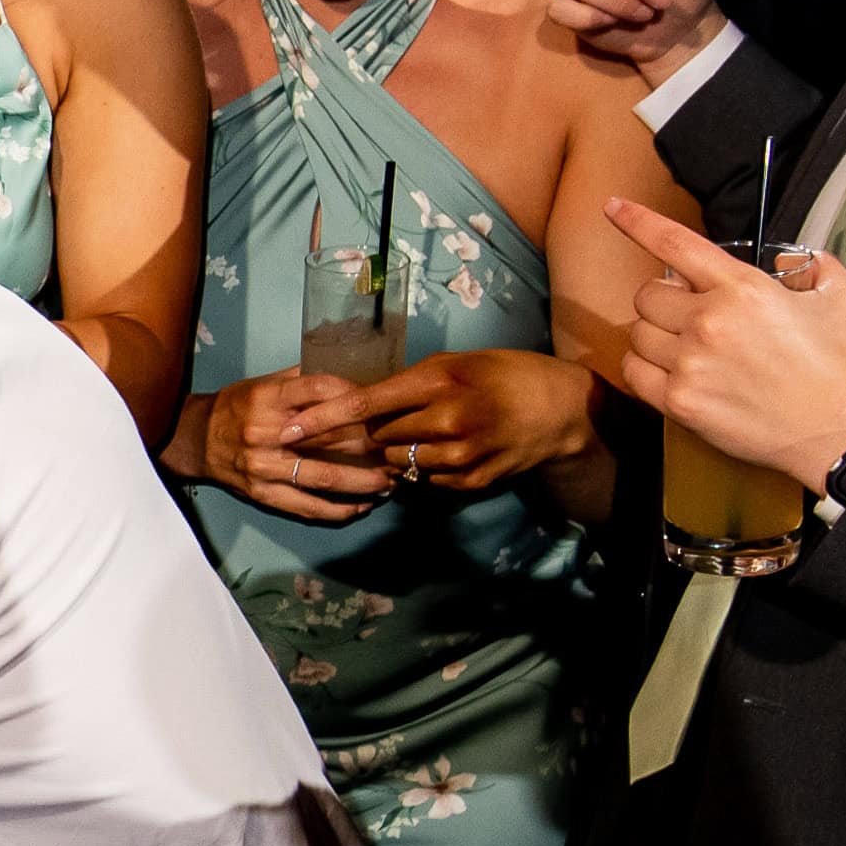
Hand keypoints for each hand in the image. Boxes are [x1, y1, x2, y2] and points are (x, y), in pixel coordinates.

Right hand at [197, 370, 392, 523]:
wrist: (196, 440)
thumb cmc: (236, 408)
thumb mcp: (264, 384)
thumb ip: (303, 381)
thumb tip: (349, 378)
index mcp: (269, 399)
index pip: (321, 390)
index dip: (356, 397)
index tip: (382, 405)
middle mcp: (267, 433)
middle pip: (330, 439)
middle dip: (371, 446)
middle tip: (399, 447)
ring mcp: (265, 467)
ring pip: (325, 478)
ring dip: (364, 483)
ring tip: (391, 482)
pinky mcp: (263, 494)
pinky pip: (307, 507)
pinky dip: (338, 510)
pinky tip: (362, 507)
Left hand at [338, 347, 597, 495]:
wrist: (558, 410)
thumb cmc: (503, 375)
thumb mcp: (457, 364)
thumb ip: (411, 383)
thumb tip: (364, 401)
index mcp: (438, 381)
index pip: (364, 403)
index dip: (321, 419)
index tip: (287, 429)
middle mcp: (447, 420)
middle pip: (378, 438)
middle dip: (368, 435)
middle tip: (372, 428)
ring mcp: (460, 455)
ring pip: (398, 464)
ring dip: (395, 454)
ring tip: (419, 436)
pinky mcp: (472, 481)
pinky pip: (425, 481)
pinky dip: (424, 469)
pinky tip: (444, 452)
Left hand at [601, 198, 845, 494]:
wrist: (841, 433)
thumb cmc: (843, 368)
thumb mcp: (841, 297)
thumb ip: (812, 266)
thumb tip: (785, 262)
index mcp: (743, 288)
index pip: (674, 243)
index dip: (637, 220)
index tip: (613, 207)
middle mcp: (709, 322)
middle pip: (647, 295)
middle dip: (664, 300)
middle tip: (690, 314)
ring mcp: (691, 364)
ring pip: (637, 334)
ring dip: (655, 335)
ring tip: (686, 346)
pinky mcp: (681, 403)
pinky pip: (634, 373)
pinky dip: (643, 368)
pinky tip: (669, 370)